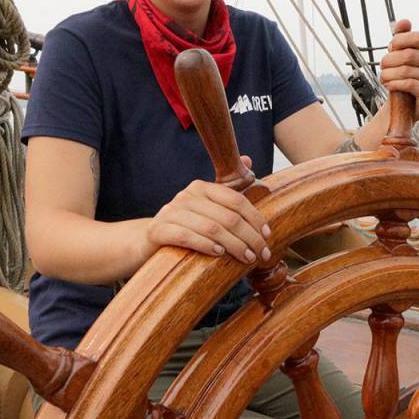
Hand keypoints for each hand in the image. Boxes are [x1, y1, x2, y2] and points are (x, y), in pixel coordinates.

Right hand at [143, 156, 270, 264]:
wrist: (149, 241)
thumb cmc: (186, 225)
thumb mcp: (206, 207)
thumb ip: (228, 192)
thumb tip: (249, 160)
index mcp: (202, 188)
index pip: (237, 200)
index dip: (256, 218)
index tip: (268, 236)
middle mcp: (187, 196)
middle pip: (228, 217)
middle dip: (250, 237)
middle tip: (262, 254)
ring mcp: (171, 212)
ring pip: (211, 228)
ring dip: (234, 245)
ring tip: (247, 258)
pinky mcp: (158, 230)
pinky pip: (187, 237)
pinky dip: (206, 245)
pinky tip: (219, 254)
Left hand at [379, 19, 418, 119]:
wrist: (407, 105)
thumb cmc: (406, 77)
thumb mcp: (403, 54)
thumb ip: (403, 36)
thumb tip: (404, 22)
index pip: (417, 37)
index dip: (399, 41)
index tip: (390, 48)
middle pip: (409, 54)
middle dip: (389, 60)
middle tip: (383, 67)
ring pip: (407, 70)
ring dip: (388, 74)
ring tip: (384, 77)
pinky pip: (410, 84)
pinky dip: (395, 84)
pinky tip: (390, 85)